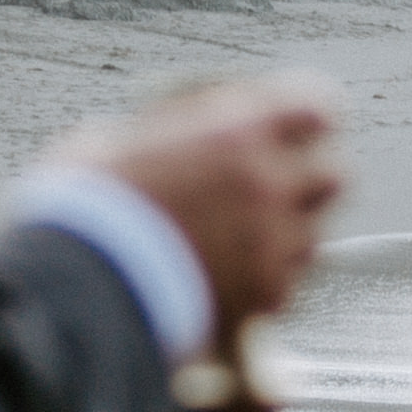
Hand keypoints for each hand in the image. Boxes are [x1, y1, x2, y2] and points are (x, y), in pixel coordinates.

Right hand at [54, 71, 343, 339]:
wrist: (77, 293)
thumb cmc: (81, 210)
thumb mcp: (112, 143)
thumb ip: (164, 136)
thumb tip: (168, 140)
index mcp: (237, 130)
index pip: (316, 106)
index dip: (304, 118)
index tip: (291, 127)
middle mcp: (268, 185)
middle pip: (334, 176)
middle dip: (309, 181)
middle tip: (275, 187)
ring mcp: (272, 249)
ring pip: (312, 238)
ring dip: (285, 237)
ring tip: (235, 244)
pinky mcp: (263, 304)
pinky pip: (284, 290)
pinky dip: (263, 287)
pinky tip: (222, 286)